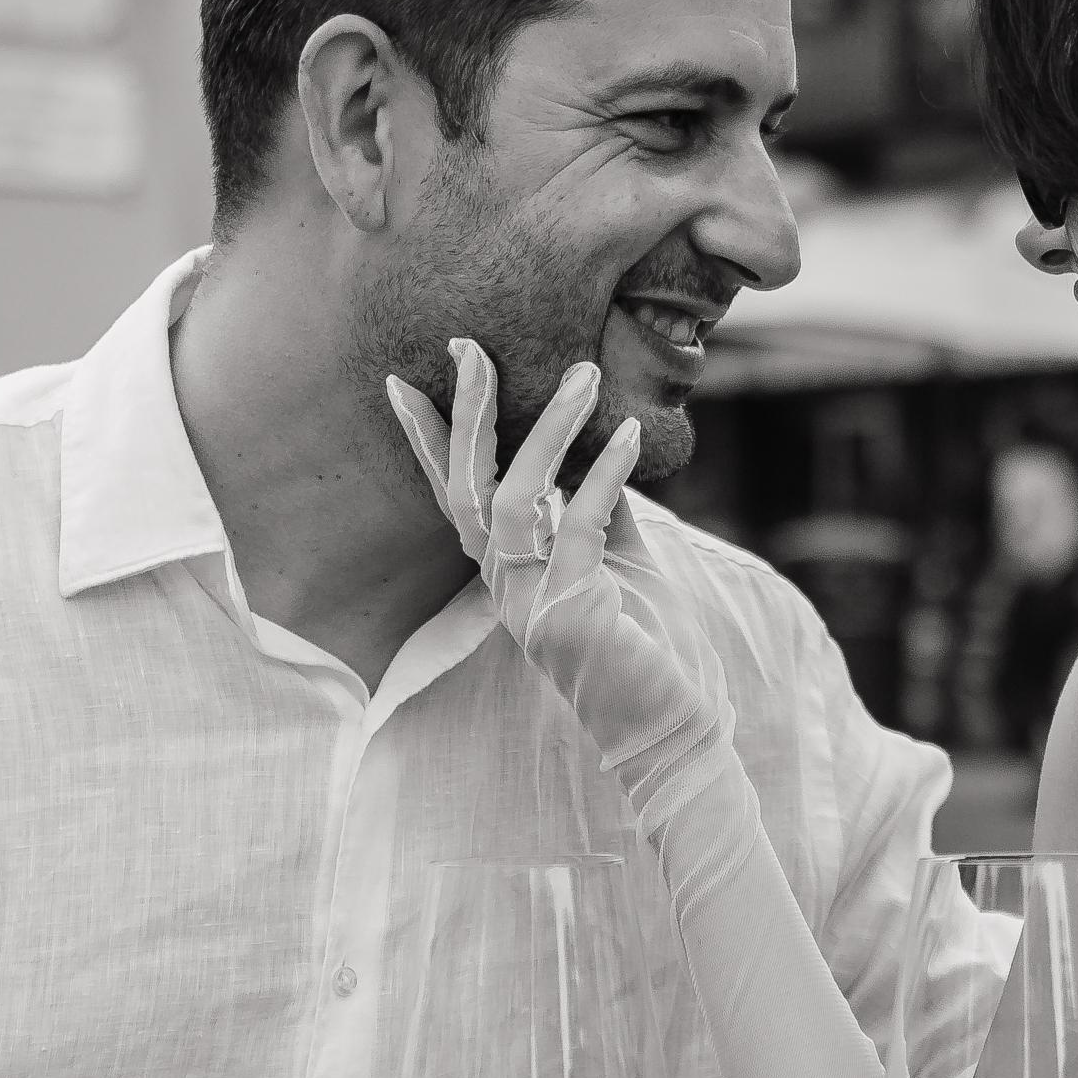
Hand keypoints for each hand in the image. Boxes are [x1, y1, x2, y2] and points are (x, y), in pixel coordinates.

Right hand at [386, 340, 725, 782]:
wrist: (675, 731)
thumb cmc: (651, 647)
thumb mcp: (621, 561)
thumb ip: (599, 509)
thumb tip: (607, 444)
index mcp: (509, 574)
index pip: (456, 497)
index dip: (429, 442)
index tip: (403, 382)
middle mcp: (504, 587)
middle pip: (465, 488)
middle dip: (466, 414)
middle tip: (471, 346)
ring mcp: (529, 603)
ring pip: (512, 498)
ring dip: (548, 429)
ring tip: (585, 373)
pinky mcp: (569, 612)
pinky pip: (575, 525)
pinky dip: (604, 472)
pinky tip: (631, 433)